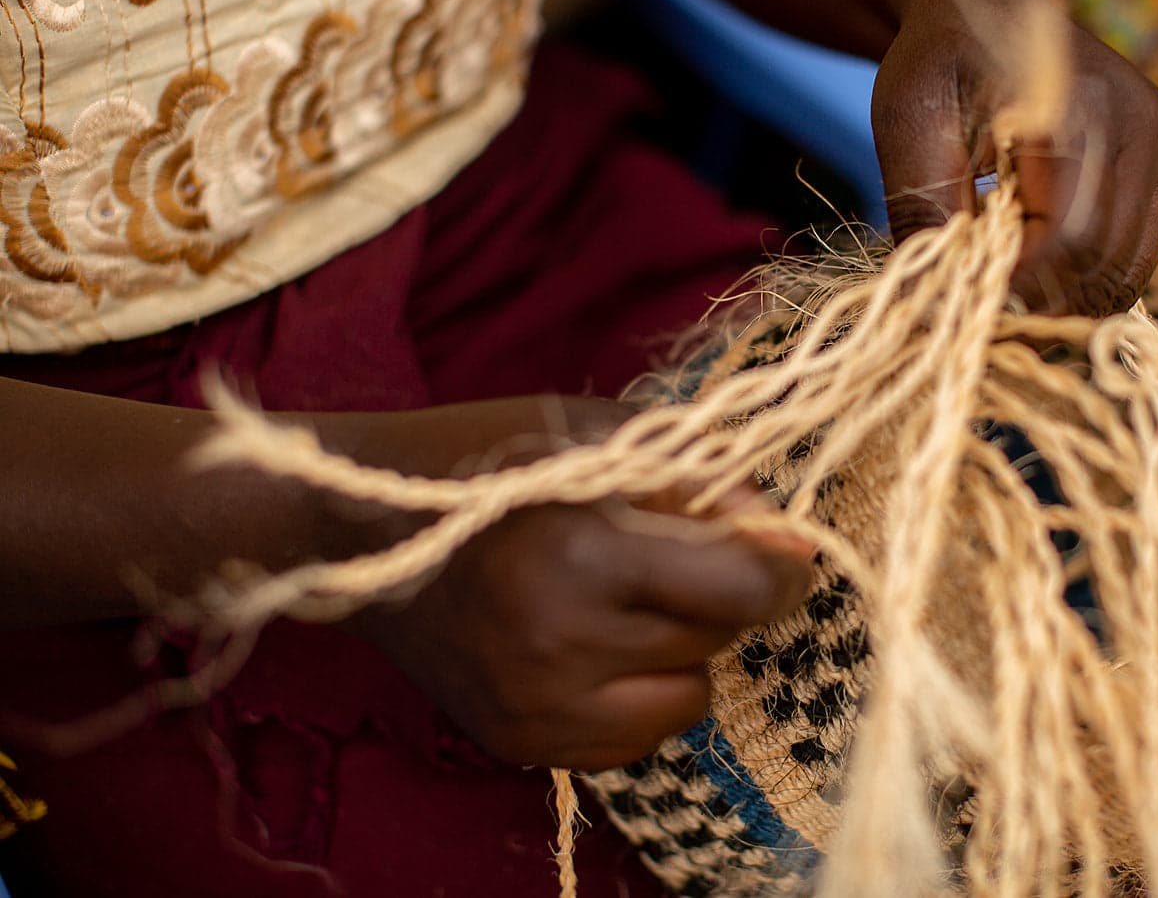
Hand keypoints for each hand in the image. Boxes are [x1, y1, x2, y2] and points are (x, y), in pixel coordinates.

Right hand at [335, 397, 813, 770]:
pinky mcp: (518, 743)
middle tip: (665, 551)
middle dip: (715, 592)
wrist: (352, 529)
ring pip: (688, 696)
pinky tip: (594, 644)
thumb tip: (787, 536)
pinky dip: (640, 694)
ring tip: (622, 599)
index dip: (779, 566)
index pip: (742, 589)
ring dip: (680, 648)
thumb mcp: (592, 432)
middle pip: (716, 636)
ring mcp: (537, 707)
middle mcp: (561, 645)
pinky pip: (637, 739)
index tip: (781, 550)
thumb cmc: (482, 457)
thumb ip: (699, 478)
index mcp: (584, 552)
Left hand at [872, 0, 1157, 316]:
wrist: (985, 4)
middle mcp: (1141, 118)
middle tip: (981, 298)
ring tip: (1008, 277)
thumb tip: (934, 298)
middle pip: (1103, 263)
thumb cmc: (936, 62)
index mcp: (1077, 102)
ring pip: (1128, 271)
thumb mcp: (906, 122)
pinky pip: (1141, 254)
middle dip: (1038, 298)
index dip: (1015, 282)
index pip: (1066, 237)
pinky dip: (1091, 276)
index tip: (965, 286)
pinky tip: (1043, 257)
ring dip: (1065, 295)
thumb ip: (921, 207)